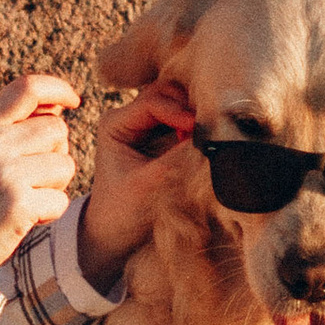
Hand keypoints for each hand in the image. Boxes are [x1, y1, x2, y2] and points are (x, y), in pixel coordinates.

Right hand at [0, 74, 80, 276]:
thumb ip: (8, 128)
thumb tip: (57, 107)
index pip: (27, 88)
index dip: (57, 88)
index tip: (72, 100)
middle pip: (56, 129)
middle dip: (55, 153)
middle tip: (33, 177)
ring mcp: (4, 173)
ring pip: (65, 164)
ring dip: (54, 185)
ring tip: (26, 198)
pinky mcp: (18, 204)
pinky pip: (60, 200)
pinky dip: (49, 213)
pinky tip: (24, 219)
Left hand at [75, 79, 193, 290]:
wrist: (114, 233)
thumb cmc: (124, 211)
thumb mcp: (149, 185)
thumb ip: (176, 159)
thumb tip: (210, 136)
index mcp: (115, 123)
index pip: (154, 101)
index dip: (180, 112)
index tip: (198, 132)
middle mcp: (129, 116)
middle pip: (167, 92)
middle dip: (189, 106)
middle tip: (205, 131)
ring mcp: (146, 123)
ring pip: (179, 101)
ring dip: (195, 113)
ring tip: (204, 137)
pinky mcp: (162, 134)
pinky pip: (185, 117)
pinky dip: (196, 124)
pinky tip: (203, 141)